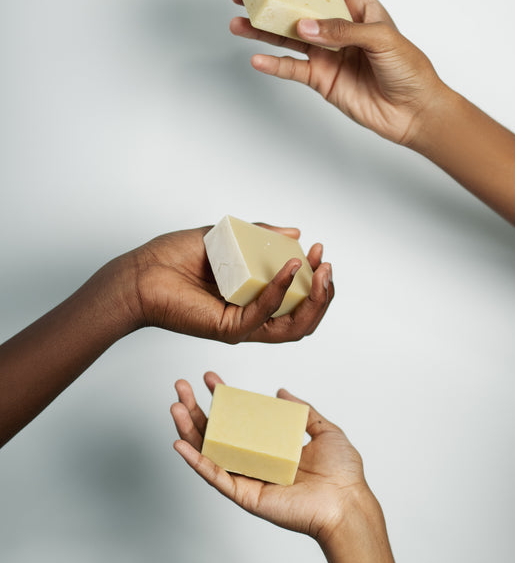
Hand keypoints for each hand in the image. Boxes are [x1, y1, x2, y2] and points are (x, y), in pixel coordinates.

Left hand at [126, 224, 332, 343]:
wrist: (140, 272)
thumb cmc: (174, 257)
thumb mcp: (226, 237)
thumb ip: (260, 235)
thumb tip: (295, 234)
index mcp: (254, 298)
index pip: (298, 300)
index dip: (316, 279)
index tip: (320, 249)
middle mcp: (252, 316)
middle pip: (303, 318)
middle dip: (323, 292)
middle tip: (326, 264)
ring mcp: (242, 325)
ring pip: (292, 327)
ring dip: (312, 299)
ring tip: (319, 271)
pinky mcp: (228, 328)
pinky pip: (262, 315)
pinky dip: (279, 291)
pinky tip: (288, 268)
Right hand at [171, 372, 373, 543]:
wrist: (348, 503)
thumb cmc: (342, 474)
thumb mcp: (324, 430)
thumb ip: (303, 411)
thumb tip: (281, 392)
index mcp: (271, 447)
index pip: (239, 419)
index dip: (222, 399)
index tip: (209, 379)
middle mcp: (255, 461)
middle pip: (217, 433)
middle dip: (195, 410)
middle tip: (180, 387)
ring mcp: (248, 478)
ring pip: (209, 452)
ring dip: (188, 430)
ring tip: (175, 407)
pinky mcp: (245, 495)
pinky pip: (216, 476)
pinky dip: (196, 461)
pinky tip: (180, 444)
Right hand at [230, 0, 448, 145]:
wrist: (412, 113)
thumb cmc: (410, 70)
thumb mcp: (382, 40)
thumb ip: (342, 31)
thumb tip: (305, 26)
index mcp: (360, 8)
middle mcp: (340, 29)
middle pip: (301, 7)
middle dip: (273, 0)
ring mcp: (328, 54)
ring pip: (289, 38)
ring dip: (264, 32)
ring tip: (239, 23)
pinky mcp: (322, 79)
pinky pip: (293, 69)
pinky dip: (274, 65)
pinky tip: (256, 59)